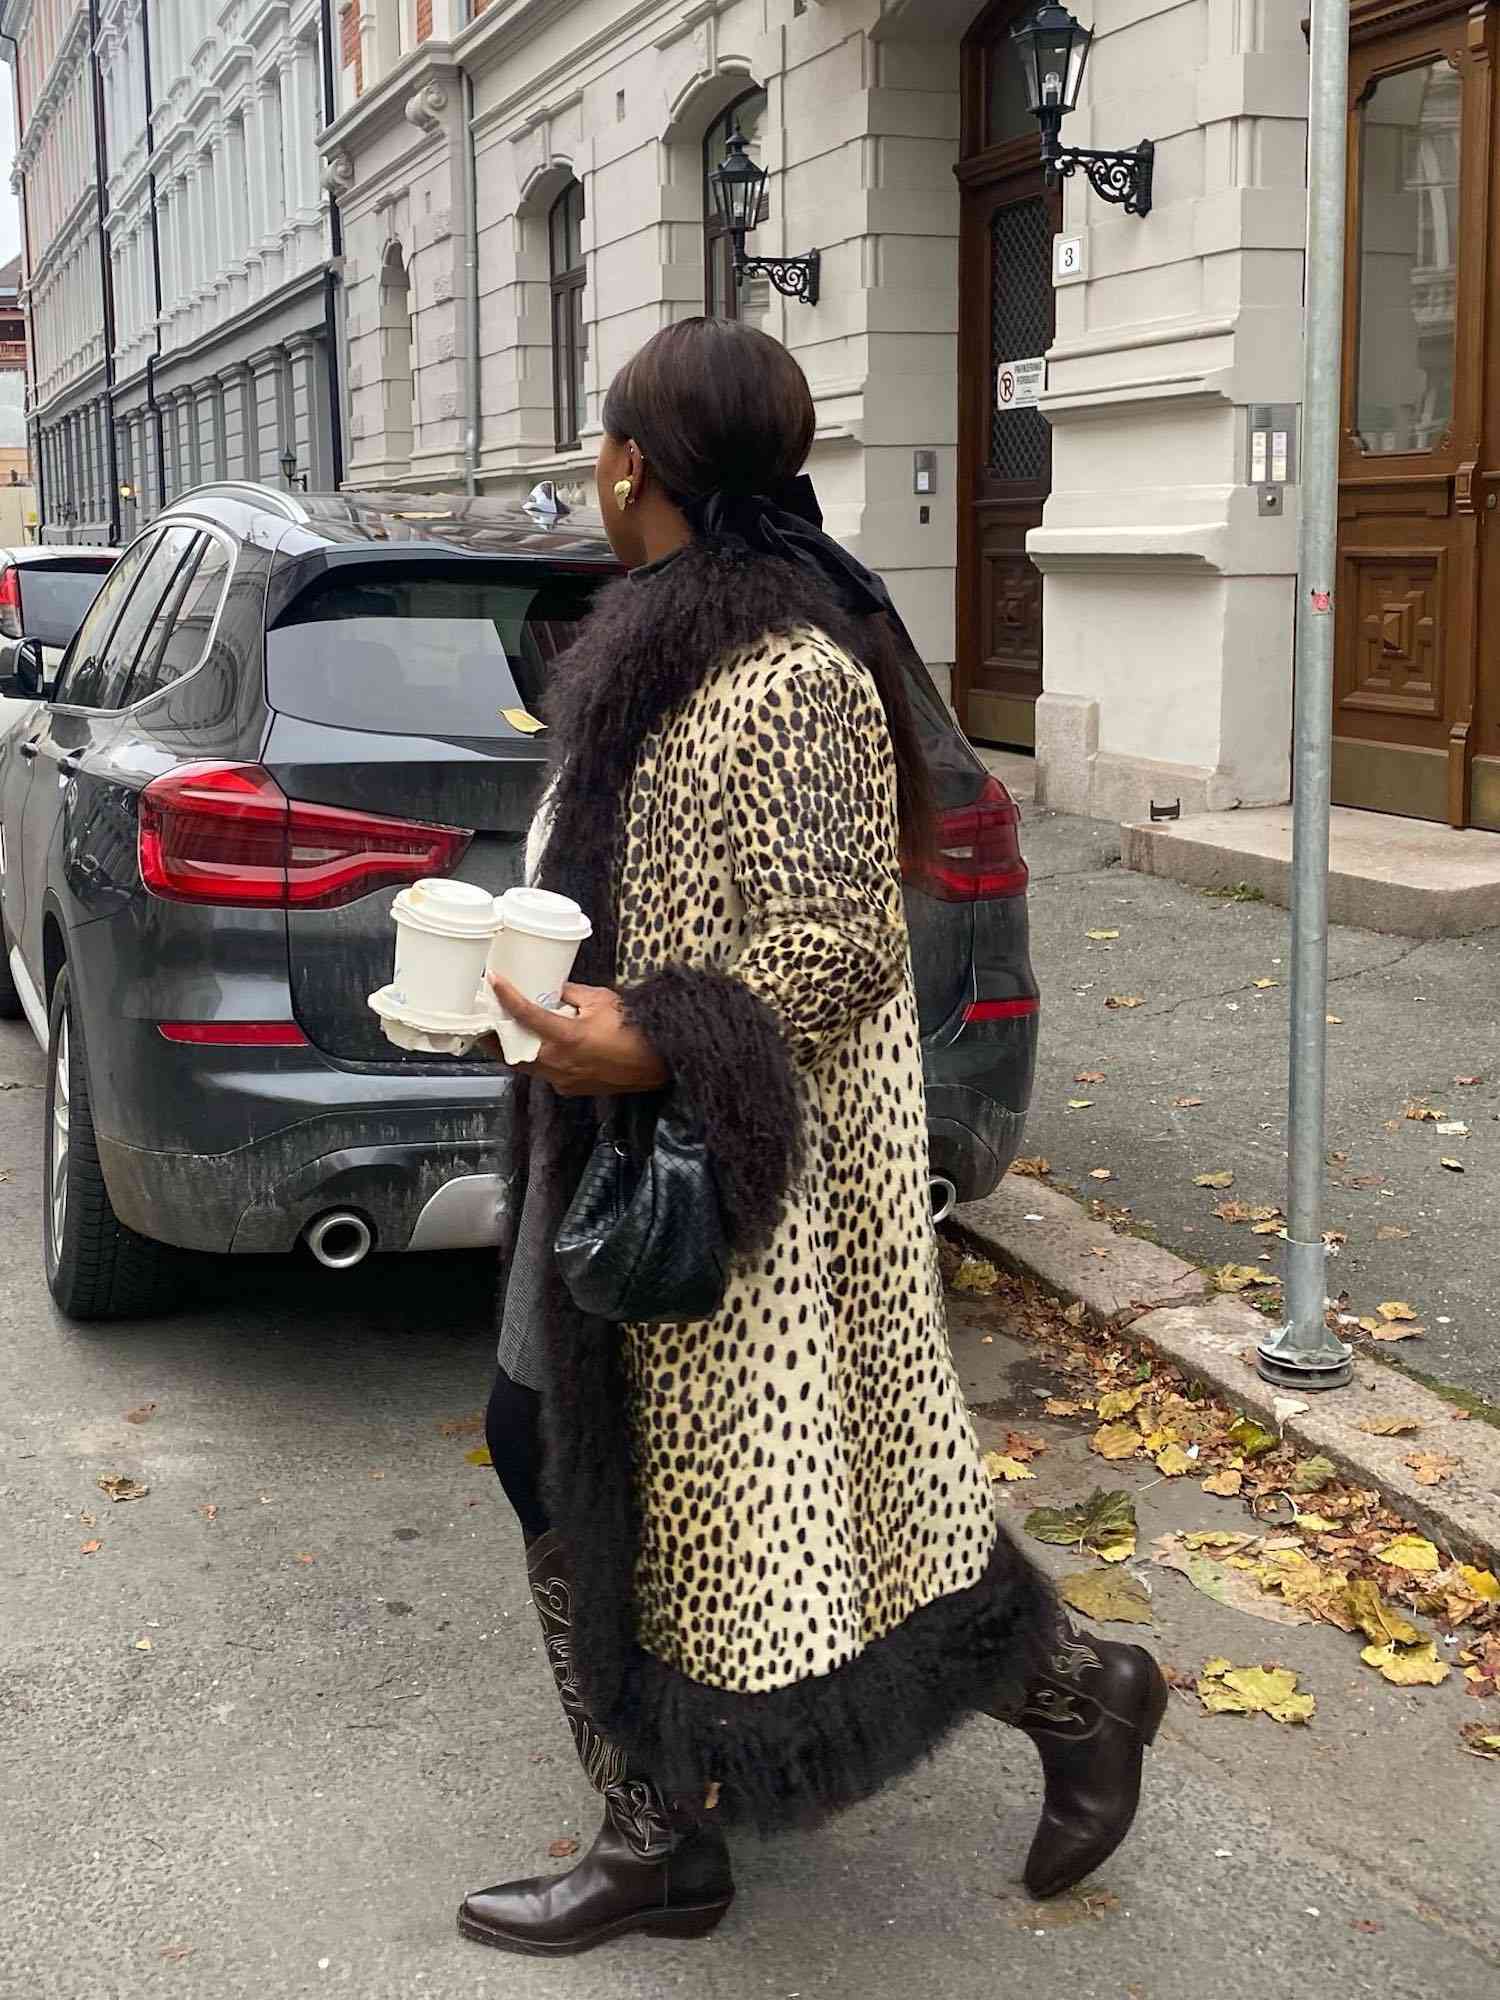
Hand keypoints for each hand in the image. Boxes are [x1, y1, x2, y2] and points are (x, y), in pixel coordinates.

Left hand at [487, 977, 667, 1097]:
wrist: (656, 1063)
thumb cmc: (634, 1029)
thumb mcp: (602, 1000)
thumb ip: (571, 993)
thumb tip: (553, 987)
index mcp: (566, 1038)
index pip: (526, 1015)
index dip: (506, 997)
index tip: (494, 982)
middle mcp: (559, 1063)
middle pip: (513, 1052)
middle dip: (496, 1037)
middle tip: (488, 1019)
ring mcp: (563, 1080)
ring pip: (527, 1066)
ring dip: (515, 1050)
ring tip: (508, 1033)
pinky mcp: (570, 1089)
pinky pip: (545, 1074)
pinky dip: (538, 1060)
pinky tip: (541, 1047)